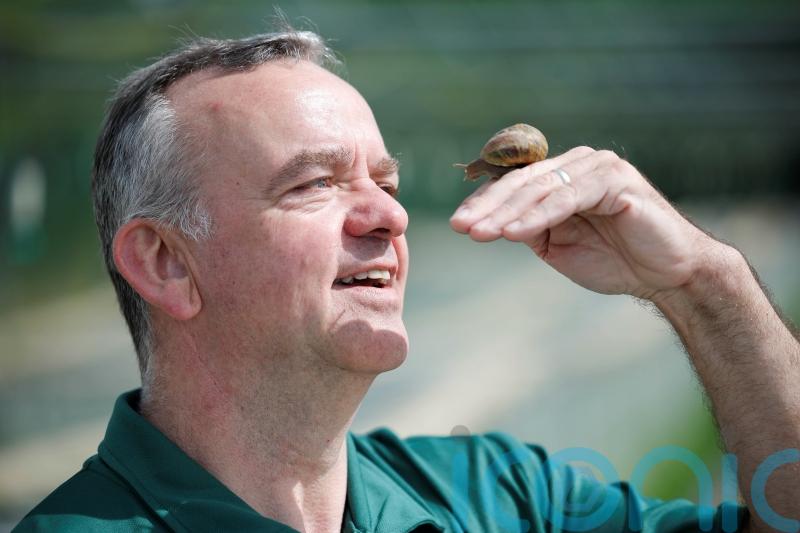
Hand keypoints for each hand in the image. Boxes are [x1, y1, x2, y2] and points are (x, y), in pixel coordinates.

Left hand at [449, 147, 717, 299]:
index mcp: (564, 176)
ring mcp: (598, 168)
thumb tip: (493, 224)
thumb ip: (530, 229)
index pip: (516, 185)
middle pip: (522, 183)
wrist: (667, 275)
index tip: (458, 224)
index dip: (485, 203)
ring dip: (507, 213)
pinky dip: (538, 216)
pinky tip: (513, 234)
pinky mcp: (615, 181)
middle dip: (488, 207)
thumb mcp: (558, 246)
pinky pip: (567, 198)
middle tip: (460, 226)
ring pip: (541, 189)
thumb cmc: (615, 260)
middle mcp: (579, 164)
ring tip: (479, 233)